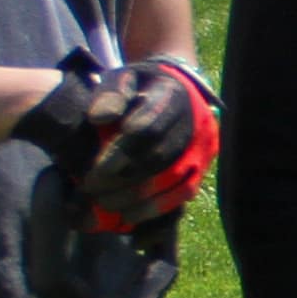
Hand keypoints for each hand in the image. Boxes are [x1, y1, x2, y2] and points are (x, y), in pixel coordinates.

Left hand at [20, 55, 220, 223]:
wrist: (178, 88)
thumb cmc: (142, 86)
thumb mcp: (123, 78)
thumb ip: (110, 94)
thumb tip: (99, 118)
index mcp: (173, 96)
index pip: (146, 129)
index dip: (119, 155)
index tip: (92, 173)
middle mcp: (195, 124)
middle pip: (161, 160)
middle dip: (124, 182)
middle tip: (93, 193)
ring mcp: (204, 148)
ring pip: (175, 182)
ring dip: (140, 201)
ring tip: (108, 207)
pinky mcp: (204, 167)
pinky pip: (185, 194)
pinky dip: (159, 210)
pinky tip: (133, 219)